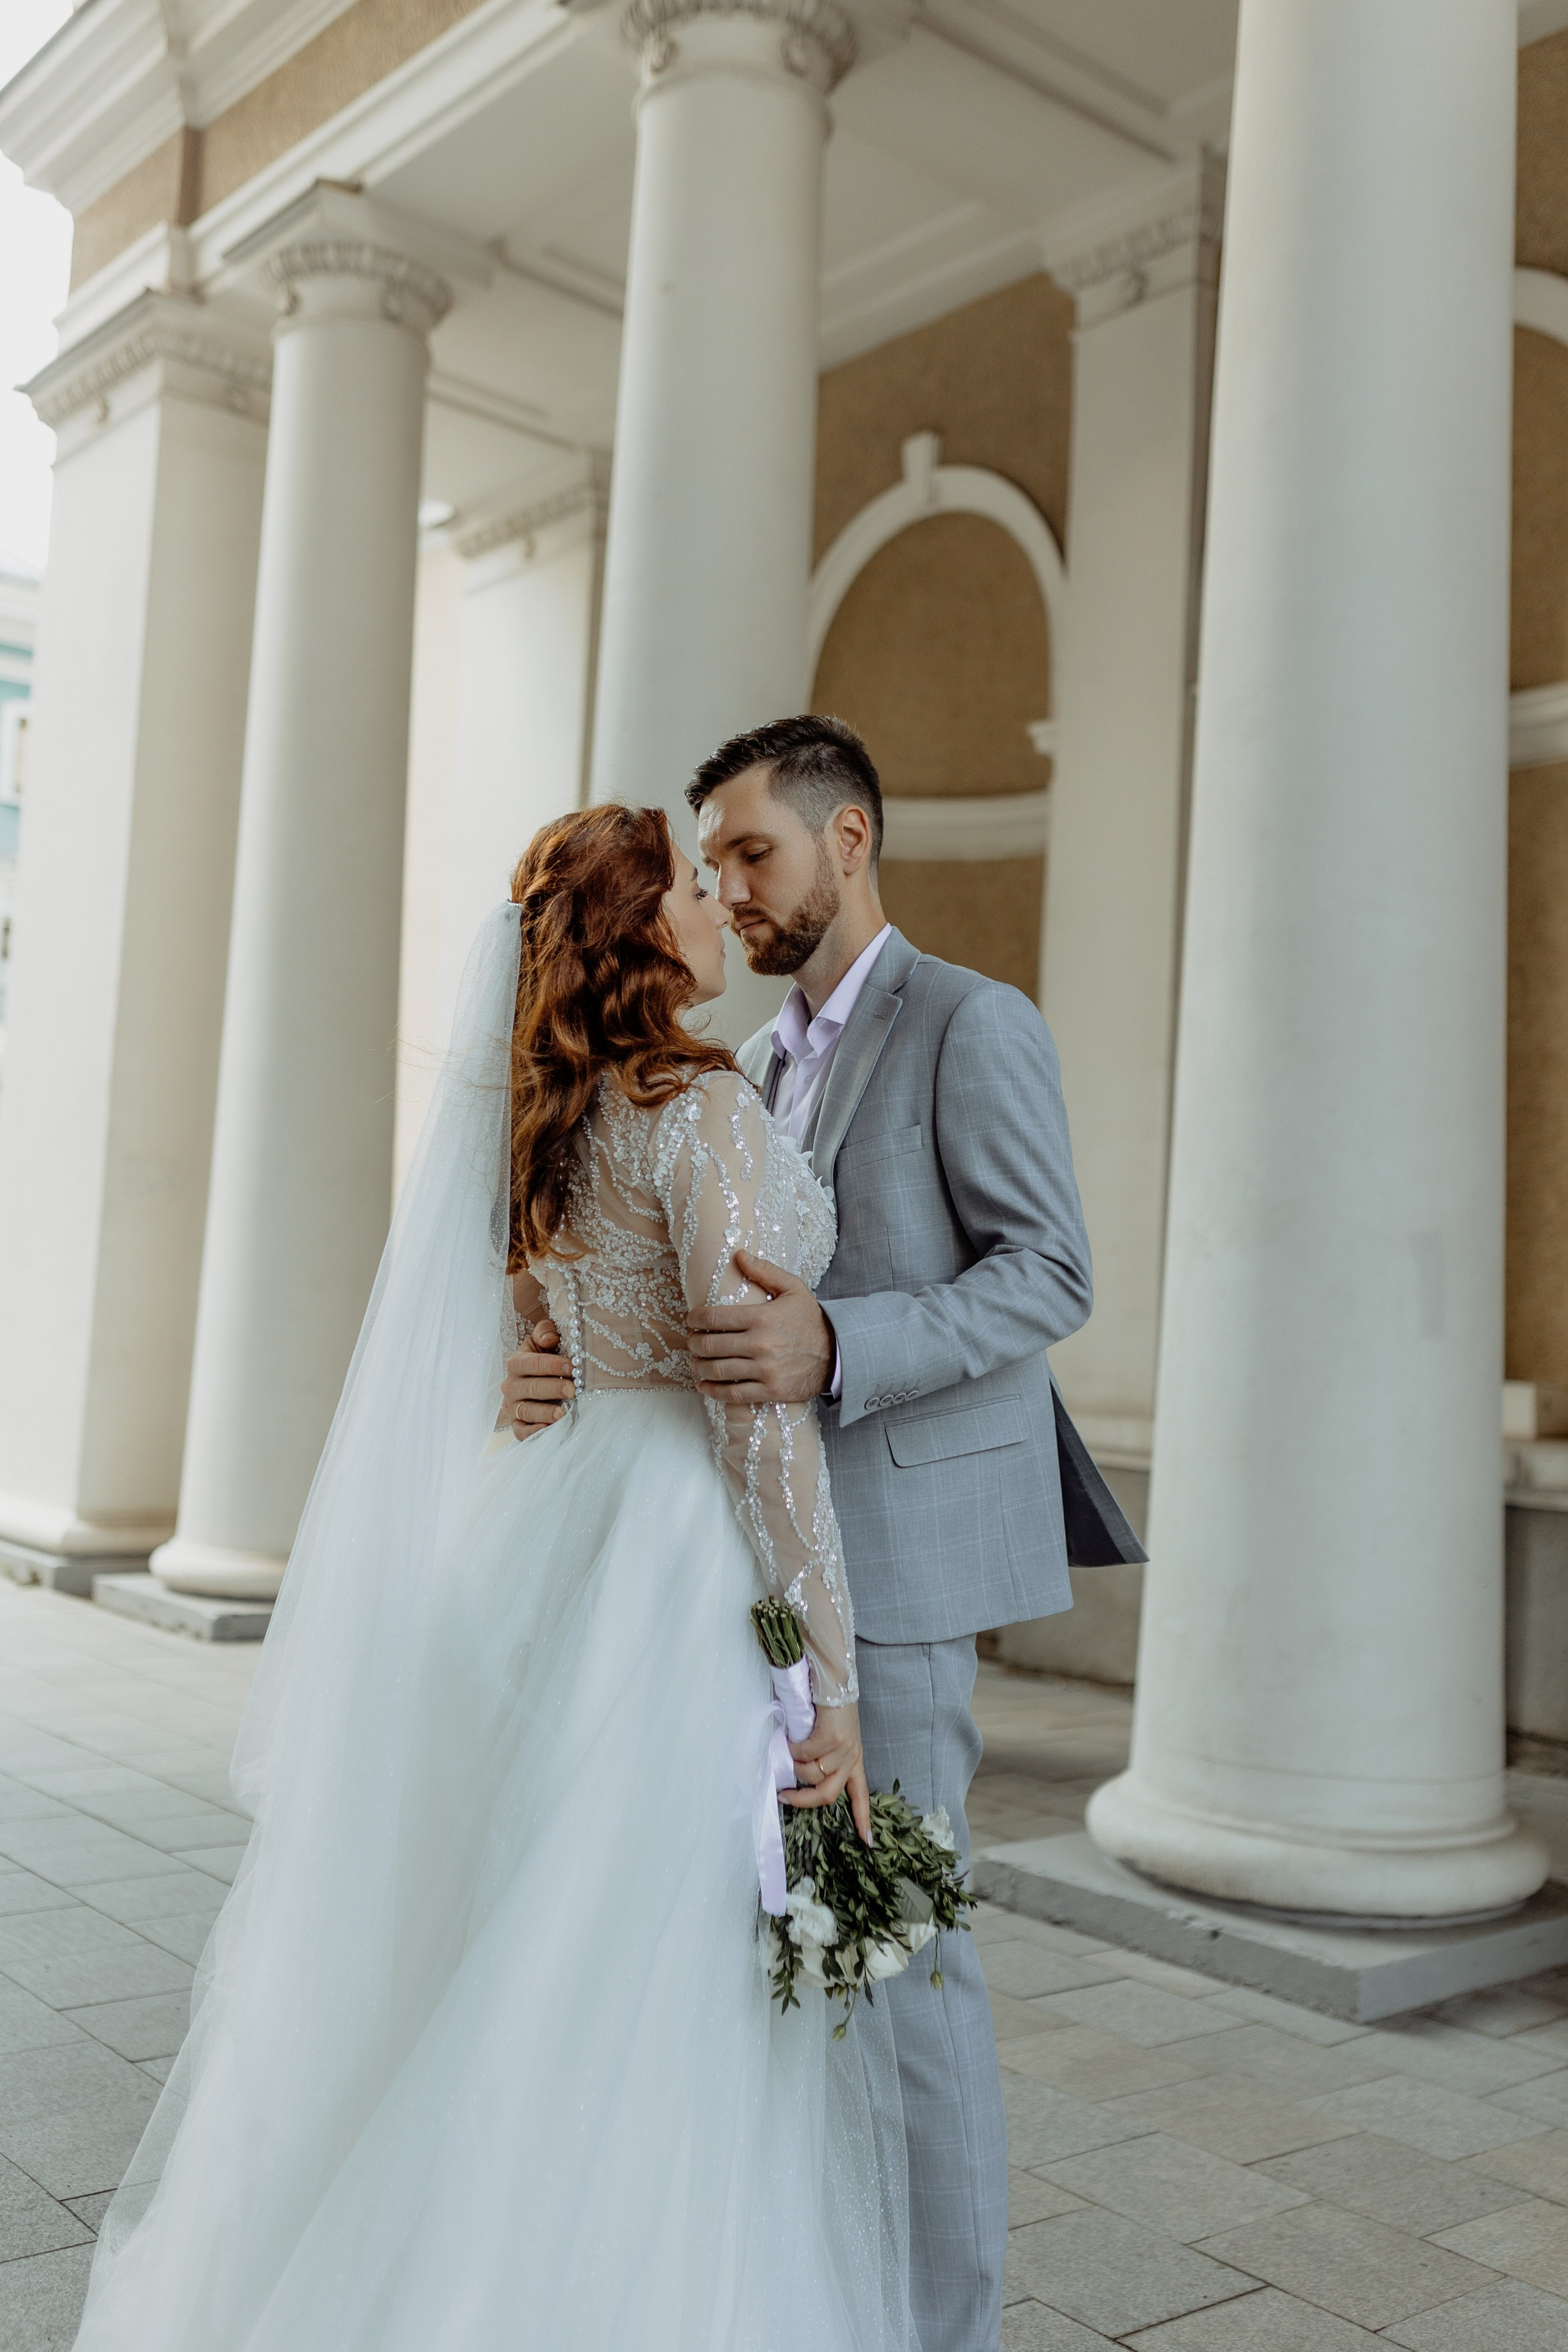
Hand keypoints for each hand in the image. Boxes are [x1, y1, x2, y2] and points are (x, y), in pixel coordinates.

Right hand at [500, 1318, 574, 1437]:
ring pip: (527, 1411)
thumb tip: (549, 1339)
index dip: (554, 1365)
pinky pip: (521, 1432)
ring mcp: (512, 1407)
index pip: (534, 1364)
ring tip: (564, 1414)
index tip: (574, 1367)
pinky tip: (549, 1429)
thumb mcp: (543, 1340)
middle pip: (532, 1388)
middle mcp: (510, 1386)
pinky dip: (533, 1432)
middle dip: (554, 1389)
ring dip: (546, 1413)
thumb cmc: (545, 1357)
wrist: (537, 1379)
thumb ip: (545, 1332)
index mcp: (516, 1363)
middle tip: (573, 1389)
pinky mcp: (516, 1424)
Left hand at [687, 1250, 832, 1404]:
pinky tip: (704, 1386)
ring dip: (699, 1367)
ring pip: (718, 1371)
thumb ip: (765, 1271)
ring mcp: (765, 1370)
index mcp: (762, 1317)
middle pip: (711, 1345)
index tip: (692, 1320)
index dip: (696, 1318)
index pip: (715, 1317)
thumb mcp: (793, 1289)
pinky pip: (734, 1395)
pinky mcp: (771, 1390)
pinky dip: (714, 1391)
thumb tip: (739, 1254)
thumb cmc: (811, 1320)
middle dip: (694, 1343)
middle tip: (692, 1341)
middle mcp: (760, 1344)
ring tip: (696, 1362)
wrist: (837, 1353)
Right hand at [784, 1700, 870, 1843]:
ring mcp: (842, 1748)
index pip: (860, 1795)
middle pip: (827, 1795)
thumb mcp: (835, 1736)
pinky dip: (791, 1748)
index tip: (867, 1842)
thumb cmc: (831, 1707)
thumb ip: (822, 1756)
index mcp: (854, 1760)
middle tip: (784, 1796)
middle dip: (802, 1800)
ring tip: (789, 1747)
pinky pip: (803, 1754)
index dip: (863, 1819)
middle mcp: (850, 1757)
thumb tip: (796, 1773)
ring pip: (810, 1773)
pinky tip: (789, 1737)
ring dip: (793, 1763)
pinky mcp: (831, 1737)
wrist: (835, 1680)